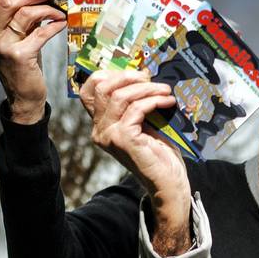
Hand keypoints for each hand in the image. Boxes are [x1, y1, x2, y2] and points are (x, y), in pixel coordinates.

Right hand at [0, 0, 65, 123]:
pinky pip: (39, 34)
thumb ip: (24, 21)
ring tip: (59, 10)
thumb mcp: (20, 41)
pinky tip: (62, 23)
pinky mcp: (19, 57)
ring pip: (24, 15)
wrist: (24, 100)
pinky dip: (52, 26)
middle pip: (9, 1)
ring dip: (45, 8)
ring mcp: (3, 46)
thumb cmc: (25, 69)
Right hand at [81, 70, 191, 256]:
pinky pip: (136, 108)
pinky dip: (154, 100)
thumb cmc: (158, 155)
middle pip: (104, 87)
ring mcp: (109, 135)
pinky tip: (168, 102)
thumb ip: (133, 104)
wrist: (168, 183)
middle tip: (152, 79)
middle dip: (130, 77)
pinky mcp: (124, 139)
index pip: (90, 90)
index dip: (110, 74)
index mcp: (100, 125)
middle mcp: (99, 131)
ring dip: (147, 88)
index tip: (136, 74)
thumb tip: (140, 75)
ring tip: (166, 90)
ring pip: (121, 96)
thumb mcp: (143, 124)